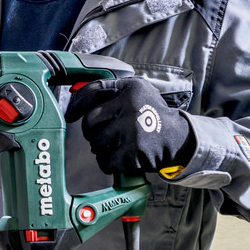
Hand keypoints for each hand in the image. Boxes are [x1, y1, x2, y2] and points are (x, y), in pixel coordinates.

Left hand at [65, 77, 194, 175]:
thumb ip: (109, 88)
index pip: (92, 92)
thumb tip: (76, 91)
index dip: (76, 105)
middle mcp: (131, 107)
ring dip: (100, 147)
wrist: (178, 137)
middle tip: (100, 134)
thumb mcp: (136, 90)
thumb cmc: (152, 113)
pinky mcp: (134, 154)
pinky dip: (108, 162)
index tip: (70, 115)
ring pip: (96, 143)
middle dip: (91, 131)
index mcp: (130, 89)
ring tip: (113, 145)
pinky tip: (118, 158)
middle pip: (90, 122)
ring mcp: (132, 131)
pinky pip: (106, 161)